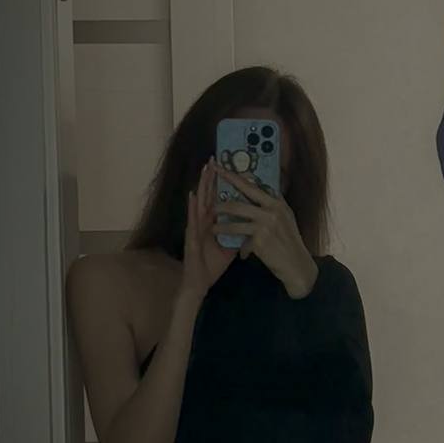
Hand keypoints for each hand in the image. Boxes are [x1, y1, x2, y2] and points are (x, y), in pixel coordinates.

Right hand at [180, 158, 235, 300]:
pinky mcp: (190, 238)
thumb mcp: (230, 246)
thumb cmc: (212, 265)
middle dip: (211, 178)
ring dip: (201, 186)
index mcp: (212, 223)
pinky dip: (192, 207)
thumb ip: (239, 233)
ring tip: (204, 170)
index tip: (228, 167)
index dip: (222, 184)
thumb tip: (253, 224)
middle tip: (214, 159)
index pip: (218, 199)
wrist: (199, 283)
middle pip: (207, 196)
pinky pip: (192, 221)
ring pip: (198, 203)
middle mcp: (202, 222)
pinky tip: (192, 195)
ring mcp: (195, 228)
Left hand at [214, 167, 318, 297]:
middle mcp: (271, 210)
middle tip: (209, 201)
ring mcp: (265, 224)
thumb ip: (273, 206)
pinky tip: (229, 246)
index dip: (235, 177)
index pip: (253, 186)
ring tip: (212, 226)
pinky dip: (235, 242)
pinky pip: (241, 238)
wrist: (296, 264)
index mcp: (277, 203)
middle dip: (221, 201)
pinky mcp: (259, 239)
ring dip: (220, 223)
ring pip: (235, 219)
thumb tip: (265, 191)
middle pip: (240, 200)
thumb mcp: (286, 218)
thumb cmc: (290, 242)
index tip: (221, 169)